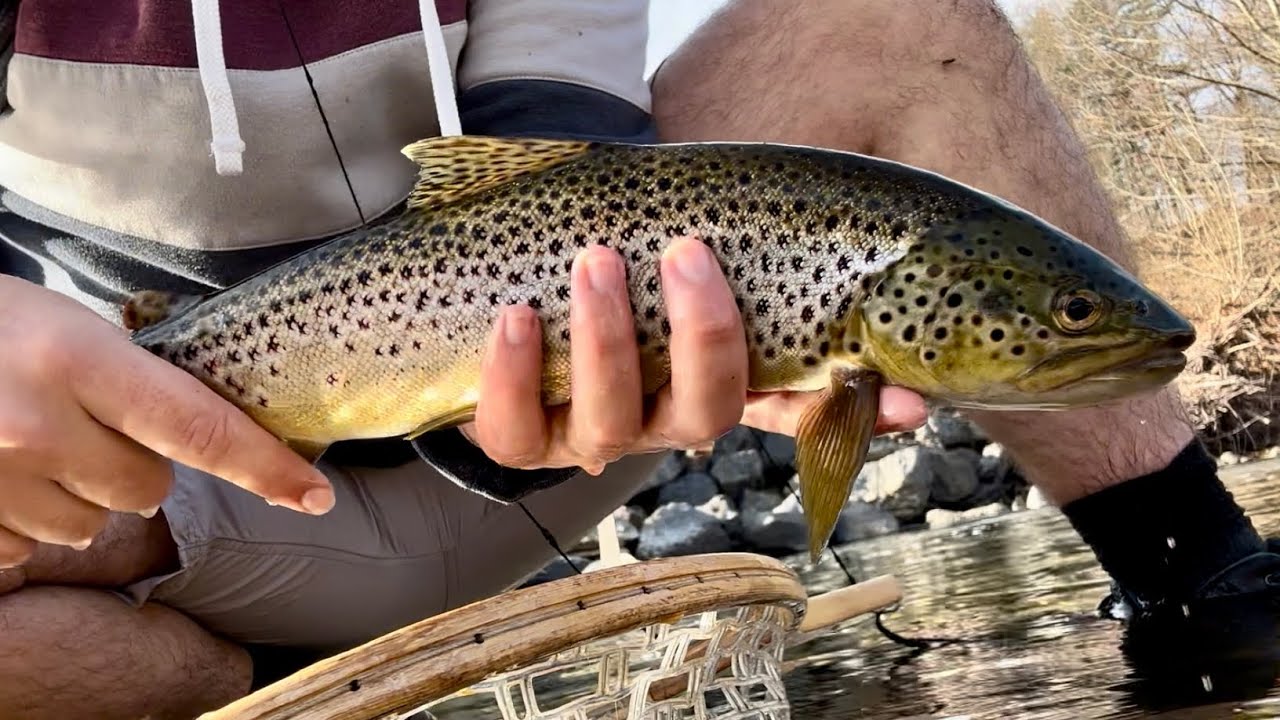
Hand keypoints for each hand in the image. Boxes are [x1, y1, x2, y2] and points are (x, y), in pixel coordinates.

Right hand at [0, 277, 334, 565]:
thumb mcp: (60, 325)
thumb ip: (124, 379)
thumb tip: (193, 432)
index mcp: (76, 360)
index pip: (199, 428)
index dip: (265, 467)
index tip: (314, 496)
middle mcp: (37, 426)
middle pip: (147, 488)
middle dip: (132, 465)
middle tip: (85, 424)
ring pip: (91, 524)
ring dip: (76, 494)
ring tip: (27, 441)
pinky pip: (29, 546)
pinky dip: (25, 520)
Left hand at [462, 237, 927, 473]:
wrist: (519, 288)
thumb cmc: (616, 280)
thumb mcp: (680, 274)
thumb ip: (748, 281)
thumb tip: (878, 300)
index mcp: (714, 389)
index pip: (793, 410)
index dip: (847, 412)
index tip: (905, 397)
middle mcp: (661, 424)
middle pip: (699, 415)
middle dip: (700, 339)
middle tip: (689, 255)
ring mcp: (590, 435)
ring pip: (608, 421)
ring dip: (605, 343)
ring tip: (595, 261)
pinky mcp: (522, 436)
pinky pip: (513, 431)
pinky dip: (512, 374)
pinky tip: (514, 315)